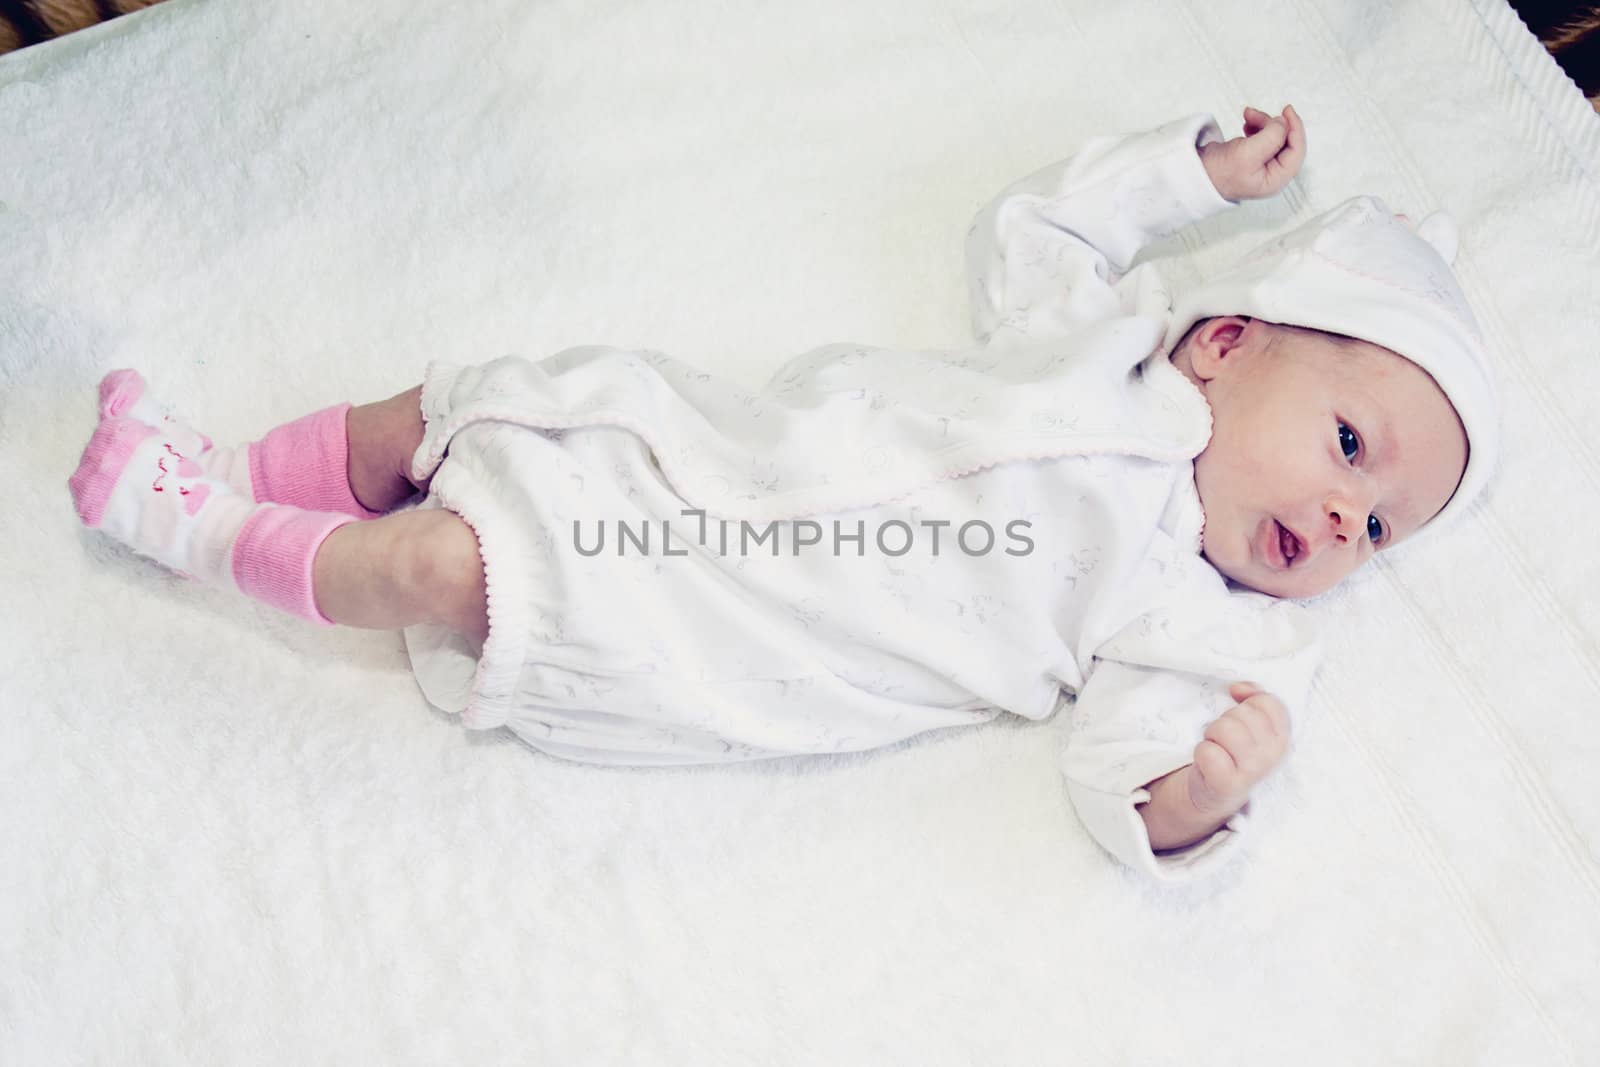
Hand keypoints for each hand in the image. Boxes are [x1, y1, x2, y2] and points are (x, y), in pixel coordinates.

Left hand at [1186, 682, 1290, 816]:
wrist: (1215, 793)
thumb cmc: (1234, 754)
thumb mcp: (1250, 726)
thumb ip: (1252, 700)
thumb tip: (1238, 688)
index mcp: (1282, 739)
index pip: (1269, 704)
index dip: (1249, 701)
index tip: (1238, 708)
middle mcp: (1272, 755)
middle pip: (1243, 714)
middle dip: (1227, 720)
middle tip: (1224, 738)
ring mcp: (1252, 771)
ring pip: (1225, 728)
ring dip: (1213, 734)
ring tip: (1216, 747)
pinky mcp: (1228, 784)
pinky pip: (1208, 751)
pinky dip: (1203, 752)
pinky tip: (1208, 762)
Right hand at [1199, 104, 1305, 201]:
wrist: (1197, 175)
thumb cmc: (1219, 173)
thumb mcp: (1248, 153)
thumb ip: (1271, 136)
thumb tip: (1283, 122)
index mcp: (1276, 179)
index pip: (1296, 150)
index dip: (1295, 128)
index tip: (1286, 111)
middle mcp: (1273, 173)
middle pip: (1286, 141)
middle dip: (1273, 124)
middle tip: (1254, 114)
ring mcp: (1264, 165)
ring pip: (1275, 136)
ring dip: (1264, 123)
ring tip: (1247, 116)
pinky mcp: (1254, 156)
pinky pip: (1264, 136)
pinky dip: (1258, 126)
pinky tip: (1247, 124)